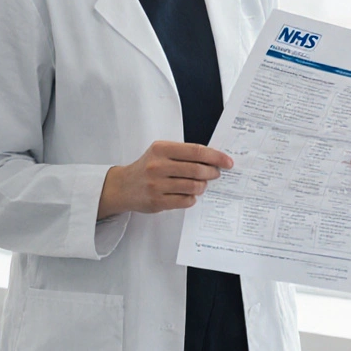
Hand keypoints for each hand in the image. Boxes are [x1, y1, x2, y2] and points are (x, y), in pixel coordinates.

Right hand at [97, 140, 233, 218]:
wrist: (122, 186)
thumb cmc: (147, 167)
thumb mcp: (161, 152)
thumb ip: (183, 153)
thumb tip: (214, 159)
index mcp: (161, 149)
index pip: (196, 151)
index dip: (216, 157)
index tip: (228, 162)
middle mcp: (157, 166)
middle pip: (197, 169)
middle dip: (212, 173)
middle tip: (216, 174)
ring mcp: (156, 185)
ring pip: (193, 186)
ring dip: (202, 186)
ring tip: (202, 184)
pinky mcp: (157, 202)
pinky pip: (185, 201)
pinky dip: (192, 198)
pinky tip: (189, 195)